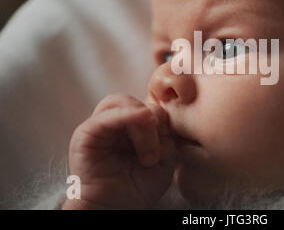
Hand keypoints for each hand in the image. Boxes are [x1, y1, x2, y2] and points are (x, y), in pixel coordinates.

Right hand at [62, 94, 175, 208]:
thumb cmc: (139, 186)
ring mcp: (100, 125)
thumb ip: (167, 134)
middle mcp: (117, 122)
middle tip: (157, 154)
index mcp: (135, 125)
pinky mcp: (86, 133)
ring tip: (147, 156)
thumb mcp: (164, 157)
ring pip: (122, 103)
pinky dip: (124, 116)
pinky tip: (139, 121)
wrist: (118, 209)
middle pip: (137, 101)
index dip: (163, 120)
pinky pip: (105, 116)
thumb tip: (161, 113)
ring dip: (141, 126)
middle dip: (154, 123)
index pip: (150, 106)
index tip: (169, 145)